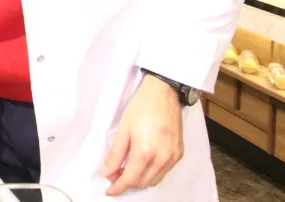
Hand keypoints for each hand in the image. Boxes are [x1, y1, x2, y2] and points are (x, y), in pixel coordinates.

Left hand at [100, 74, 184, 195]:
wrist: (163, 94)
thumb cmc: (141, 108)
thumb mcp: (122, 130)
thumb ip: (115, 155)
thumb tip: (106, 172)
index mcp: (145, 153)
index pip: (130, 180)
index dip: (118, 188)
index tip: (109, 190)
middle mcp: (162, 159)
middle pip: (143, 183)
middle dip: (127, 182)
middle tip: (114, 173)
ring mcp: (173, 157)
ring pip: (154, 180)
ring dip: (140, 179)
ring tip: (126, 168)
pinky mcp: (179, 154)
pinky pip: (164, 172)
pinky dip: (151, 173)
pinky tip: (142, 164)